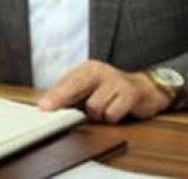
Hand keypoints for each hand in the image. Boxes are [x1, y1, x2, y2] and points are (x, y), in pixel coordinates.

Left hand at [37, 60, 171, 122]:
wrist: (144, 89)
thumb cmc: (111, 91)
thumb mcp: (90, 89)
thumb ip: (71, 96)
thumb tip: (48, 106)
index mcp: (88, 69)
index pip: (68, 81)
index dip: (54, 95)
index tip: (43, 107)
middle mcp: (101, 71)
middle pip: (76, 85)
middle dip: (61, 98)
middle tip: (48, 109)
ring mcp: (116, 81)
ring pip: (94, 107)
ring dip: (97, 115)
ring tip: (104, 110)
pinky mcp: (130, 94)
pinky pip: (112, 114)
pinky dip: (111, 118)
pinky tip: (117, 111)